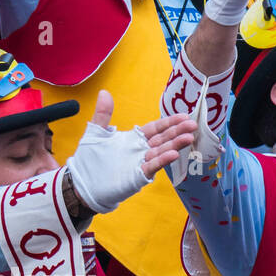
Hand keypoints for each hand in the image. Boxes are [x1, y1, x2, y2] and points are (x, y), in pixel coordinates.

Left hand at [66, 91, 196, 212]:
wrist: (82, 183)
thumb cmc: (90, 159)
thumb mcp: (96, 133)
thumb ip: (103, 114)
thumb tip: (104, 92)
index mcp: (134, 139)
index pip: (155, 128)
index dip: (169, 122)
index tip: (184, 115)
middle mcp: (140, 150)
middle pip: (162, 139)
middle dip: (177, 131)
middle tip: (192, 124)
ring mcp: (140, 163)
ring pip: (161, 152)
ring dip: (175, 145)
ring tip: (189, 137)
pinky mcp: (137, 176)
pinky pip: (152, 167)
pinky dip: (162, 161)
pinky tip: (174, 154)